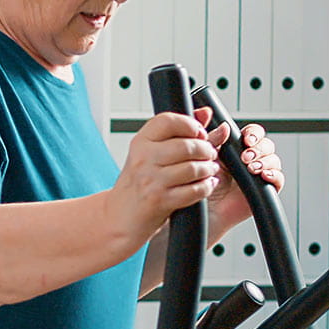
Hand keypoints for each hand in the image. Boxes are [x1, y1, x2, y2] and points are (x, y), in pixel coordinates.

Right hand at [110, 110, 223, 242]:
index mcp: (140, 142)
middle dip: (207, 150)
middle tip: (209, 154)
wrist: (120, 215)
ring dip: (209, 169)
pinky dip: (206, 187)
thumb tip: (205, 113)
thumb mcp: (151, 154)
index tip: (197, 133)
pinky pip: (195, 190)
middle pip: (188, 145)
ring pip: (194, 167)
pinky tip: (204, 185)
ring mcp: (151, 180)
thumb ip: (180, 133)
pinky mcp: (161, 200)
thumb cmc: (138, 183)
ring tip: (208, 170)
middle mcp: (143, 159)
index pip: (168, 121)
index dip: (190, 124)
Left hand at [206, 120, 282, 232]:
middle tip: (246, 156)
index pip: (253, 134)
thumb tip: (224, 126)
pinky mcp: (264, 189)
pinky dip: (274, 175)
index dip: (254, 133)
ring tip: (250, 168)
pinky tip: (263, 175)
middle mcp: (249, 160)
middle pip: (266, 144)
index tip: (247, 139)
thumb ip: (212, 139)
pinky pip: (279, 179)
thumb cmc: (201, 183)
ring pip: (274, 160)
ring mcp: (258, 174)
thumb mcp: (205, 157)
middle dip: (259, 148)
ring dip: (265, 161)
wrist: (203, 209)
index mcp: (236, 149)